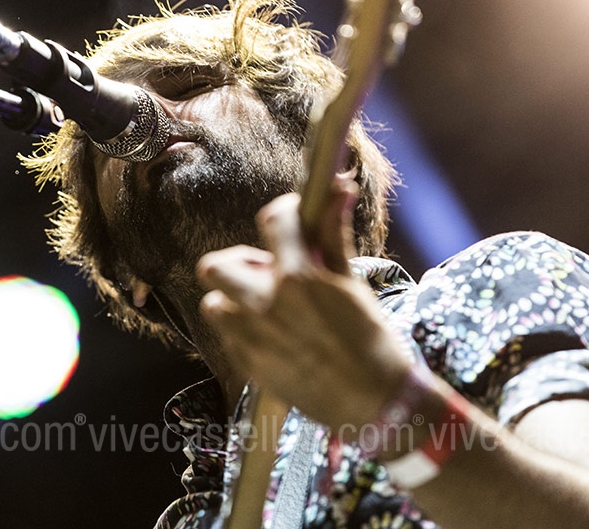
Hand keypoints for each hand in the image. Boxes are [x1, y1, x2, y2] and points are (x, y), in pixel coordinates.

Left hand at [196, 180, 410, 428]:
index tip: (291, 219)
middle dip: (238, 263)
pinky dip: (241, 328)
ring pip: (214, 302)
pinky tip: (271, 334)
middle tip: (268, 272)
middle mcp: (265, 304)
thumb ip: (333, 235)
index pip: (272, 221)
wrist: (373, 402)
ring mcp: (251, 337)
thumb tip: (338, 188)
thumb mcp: (352, 283)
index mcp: (297, 277)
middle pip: (216, 265)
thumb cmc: (370, 340)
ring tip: (266, 307)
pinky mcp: (247, 364)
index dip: (283, 213)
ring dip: (235, 299)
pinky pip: (226, 334)